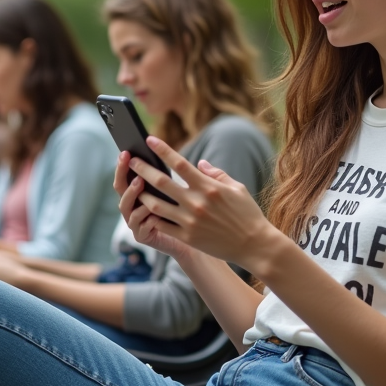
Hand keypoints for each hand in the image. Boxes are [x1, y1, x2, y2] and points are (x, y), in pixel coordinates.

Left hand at [122, 136, 275, 267]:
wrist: (254, 245)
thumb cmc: (247, 214)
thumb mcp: (236, 188)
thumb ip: (215, 174)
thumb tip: (198, 163)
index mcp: (208, 186)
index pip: (179, 163)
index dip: (162, 150)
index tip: (149, 140)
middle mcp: (196, 202)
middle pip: (162, 182)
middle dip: (143, 170)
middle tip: (131, 161)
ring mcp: (190, 221)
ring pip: (156, 205)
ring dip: (142, 195)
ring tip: (133, 187)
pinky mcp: (187, 237)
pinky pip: (162, 225)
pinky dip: (151, 217)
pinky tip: (144, 211)